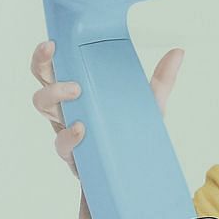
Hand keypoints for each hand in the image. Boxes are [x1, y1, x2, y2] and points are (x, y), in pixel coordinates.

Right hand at [31, 39, 184, 174]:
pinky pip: (61, 144)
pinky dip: (69, 135)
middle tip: (68, 59)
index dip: (44, 55)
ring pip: (43, 107)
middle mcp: (67, 108)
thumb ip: (162, 79)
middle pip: (41, 81)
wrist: (136, 176)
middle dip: (43, 67)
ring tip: (76, 90)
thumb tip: (178, 51)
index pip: (52, 68)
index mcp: (79, 92)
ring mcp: (66, 130)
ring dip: (54, 94)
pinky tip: (82, 128)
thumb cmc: (134, 133)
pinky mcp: (73, 155)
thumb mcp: (151, 104)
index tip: (52, 43)